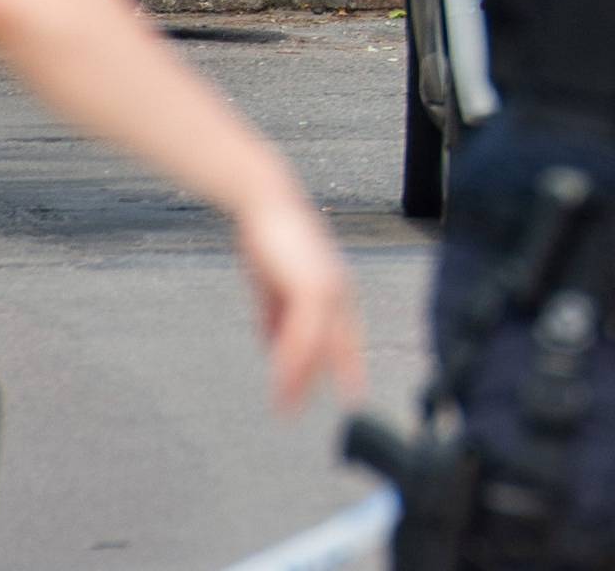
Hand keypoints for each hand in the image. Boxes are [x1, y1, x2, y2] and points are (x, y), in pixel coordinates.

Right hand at [235, 196, 366, 411]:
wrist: (262, 206)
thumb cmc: (269, 241)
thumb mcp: (272, 288)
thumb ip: (276, 318)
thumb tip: (275, 349)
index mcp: (335, 289)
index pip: (347, 335)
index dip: (348, 366)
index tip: (352, 395)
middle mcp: (339, 290)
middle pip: (342, 344)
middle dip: (339, 377)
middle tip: (341, 408)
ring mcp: (329, 287)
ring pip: (321, 345)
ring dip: (300, 379)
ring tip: (286, 408)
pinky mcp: (313, 285)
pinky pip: (304, 334)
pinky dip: (292, 360)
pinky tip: (281, 380)